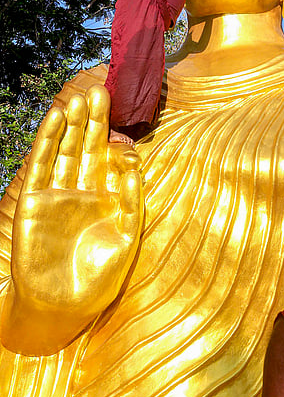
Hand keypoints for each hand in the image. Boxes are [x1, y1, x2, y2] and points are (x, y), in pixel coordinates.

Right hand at [1, 85, 143, 355]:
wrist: (61, 307)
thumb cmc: (99, 278)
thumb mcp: (126, 237)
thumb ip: (131, 199)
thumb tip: (135, 160)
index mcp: (108, 197)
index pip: (111, 156)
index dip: (115, 133)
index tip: (123, 107)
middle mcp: (83, 190)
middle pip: (89, 146)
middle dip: (94, 119)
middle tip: (101, 89)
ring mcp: (58, 193)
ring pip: (66, 150)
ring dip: (72, 124)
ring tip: (79, 98)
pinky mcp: (35, 200)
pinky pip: (43, 165)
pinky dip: (49, 142)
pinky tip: (56, 120)